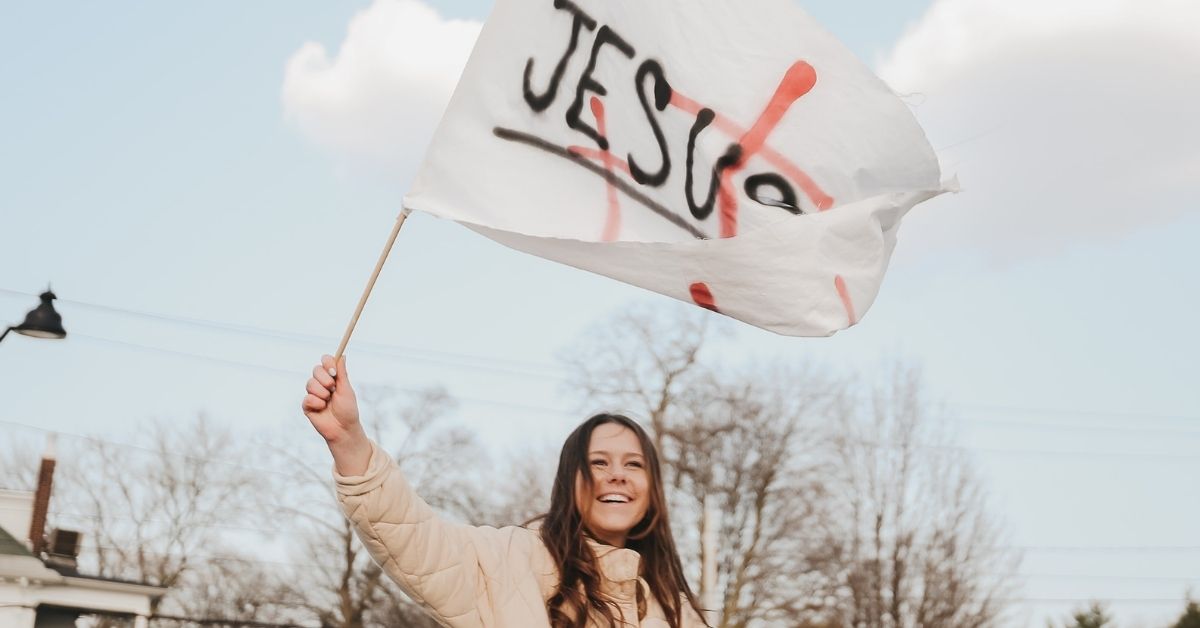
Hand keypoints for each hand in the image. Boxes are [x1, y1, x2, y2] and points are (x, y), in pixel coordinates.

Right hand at [302, 355, 369, 474]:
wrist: (343, 429)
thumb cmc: (348, 410)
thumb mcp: (346, 390)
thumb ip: (342, 373)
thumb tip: (343, 355)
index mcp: (332, 378)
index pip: (325, 361)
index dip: (328, 363)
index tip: (334, 372)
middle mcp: (321, 383)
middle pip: (316, 369)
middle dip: (325, 380)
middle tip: (332, 389)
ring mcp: (313, 393)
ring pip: (310, 383)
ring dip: (322, 393)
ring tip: (328, 402)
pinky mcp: (307, 405)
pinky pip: (307, 398)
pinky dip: (317, 403)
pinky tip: (322, 409)